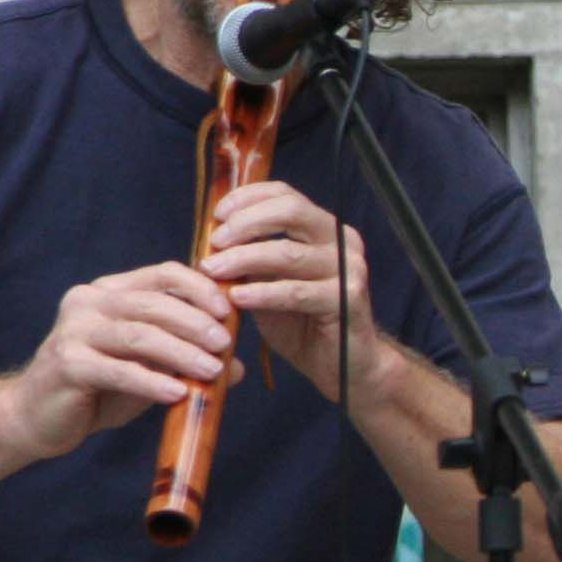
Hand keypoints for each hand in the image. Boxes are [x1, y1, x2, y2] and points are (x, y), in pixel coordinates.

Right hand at [0, 262, 243, 458]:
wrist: (39, 417)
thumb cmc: (99, 389)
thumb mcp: (149, 370)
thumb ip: (186, 361)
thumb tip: (238, 367)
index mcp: (110, 292)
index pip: (162, 274)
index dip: (199, 288)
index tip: (229, 310)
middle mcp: (89, 302)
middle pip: (153, 303)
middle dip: (195, 323)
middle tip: (225, 344)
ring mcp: (75, 331)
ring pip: (139, 335)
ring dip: (181, 352)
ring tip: (213, 370)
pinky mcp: (67, 363)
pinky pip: (119, 370)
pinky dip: (152, 381)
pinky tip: (178, 393)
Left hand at [204, 180, 393, 403]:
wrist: (343, 366)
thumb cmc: (305, 322)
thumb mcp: (272, 282)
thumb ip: (253, 260)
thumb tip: (211, 241)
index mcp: (326, 230)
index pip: (286, 195)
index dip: (248, 198)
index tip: (217, 215)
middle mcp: (343, 242)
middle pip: (291, 211)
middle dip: (245, 223)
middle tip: (214, 242)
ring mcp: (349, 270)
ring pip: (288, 252)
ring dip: (244, 259)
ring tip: (213, 270)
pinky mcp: (347, 300)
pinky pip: (296, 292)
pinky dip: (261, 293)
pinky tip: (237, 298)